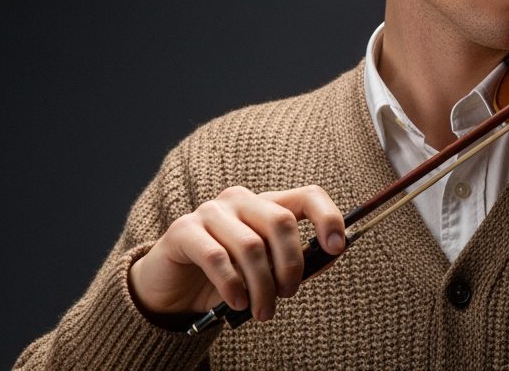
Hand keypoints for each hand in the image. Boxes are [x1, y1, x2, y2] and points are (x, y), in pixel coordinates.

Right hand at [128, 185, 345, 326]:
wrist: (172, 289)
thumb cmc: (226, 277)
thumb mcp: (266, 270)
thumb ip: (297, 261)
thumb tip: (331, 254)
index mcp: (266, 204)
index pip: (308, 196)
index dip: (328, 218)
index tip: (337, 247)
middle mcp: (240, 200)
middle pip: (280, 222)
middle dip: (291, 265)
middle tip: (287, 295)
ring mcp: (210, 212)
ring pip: (251, 245)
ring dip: (262, 286)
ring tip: (263, 312)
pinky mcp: (184, 231)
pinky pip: (216, 256)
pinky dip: (232, 285)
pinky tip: (237, 303)